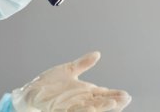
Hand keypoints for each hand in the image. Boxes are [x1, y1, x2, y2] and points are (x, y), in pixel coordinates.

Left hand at [11, 51, 131, 111]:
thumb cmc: (50, 83)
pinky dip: (81, 110)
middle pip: (100, 102)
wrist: (32, 91)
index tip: (127, 95)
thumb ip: (83, 63)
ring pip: (88, 108)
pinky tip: (90, 107)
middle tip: (124, 99)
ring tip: (111, 103)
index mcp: (84, 91)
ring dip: (100, 107)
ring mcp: (70, 106)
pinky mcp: (59, 109)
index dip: (115, 94)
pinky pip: (71, 111)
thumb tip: (97, 53)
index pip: (103, 94)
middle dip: (112, 101)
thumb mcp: (68, 70)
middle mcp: (80, 100)